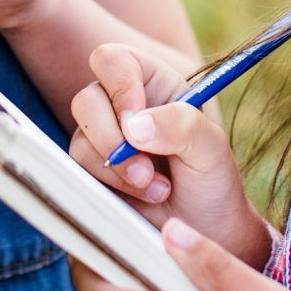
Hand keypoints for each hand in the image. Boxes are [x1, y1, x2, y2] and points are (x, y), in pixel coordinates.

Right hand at [67, 44, 266, 263]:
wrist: (204, 230)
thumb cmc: (212, 181)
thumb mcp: (211, 149)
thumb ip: (181, 125)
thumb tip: (133, 126)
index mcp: (152, 83)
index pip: (114, 61)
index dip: (119, 86)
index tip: (136, 121)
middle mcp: (122, 106)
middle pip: (86, 100)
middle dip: (112, 138)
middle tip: (146, 168)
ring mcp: (103, 139)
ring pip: (80, 139)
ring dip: (117, 169)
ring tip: (157, 188)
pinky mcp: (92, 171)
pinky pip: (78, 171)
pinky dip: (111, 187)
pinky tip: (143, 197)